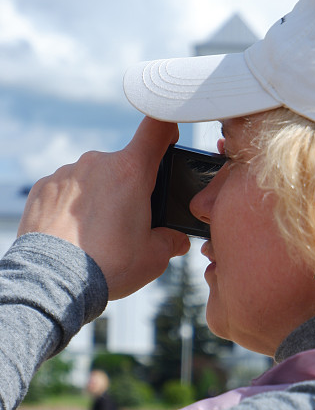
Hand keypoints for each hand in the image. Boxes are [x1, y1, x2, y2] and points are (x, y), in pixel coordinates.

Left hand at [17, 118, 190, 298]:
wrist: (56, 280)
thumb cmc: (109, 265)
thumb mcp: (155, 258)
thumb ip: (170, 242)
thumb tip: (177, 240)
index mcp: (131, 172)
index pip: (157, 129)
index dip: (167, 129)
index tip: (169, 137)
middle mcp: (97, 163)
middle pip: (123, 167)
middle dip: (129, 190)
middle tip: (128, 225)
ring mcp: (67, 173)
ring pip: (93, 180)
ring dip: (99, 200)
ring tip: (97, 237)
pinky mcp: (43, 188)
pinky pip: (65, 193)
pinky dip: (72, 210)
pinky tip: (74, 236)